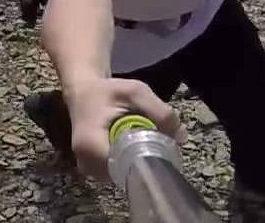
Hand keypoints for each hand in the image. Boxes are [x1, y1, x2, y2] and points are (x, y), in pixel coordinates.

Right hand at [66, 77, 180, 179]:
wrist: (83, 92)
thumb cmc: (107, 91)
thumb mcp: (136, 92)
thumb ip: (160, 111)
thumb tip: (181, 137)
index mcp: (91, 144)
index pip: (124, 166)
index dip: (145, 158)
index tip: (159, 147)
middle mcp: (86, 163)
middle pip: (125, 172)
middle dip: (143, 158)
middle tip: (155, 140)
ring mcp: (89, 169)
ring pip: (122, 173)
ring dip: (135, 159)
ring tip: (141, 138)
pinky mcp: (93, 170)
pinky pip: (117, 171)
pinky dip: (127, 160)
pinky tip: (131, 143)